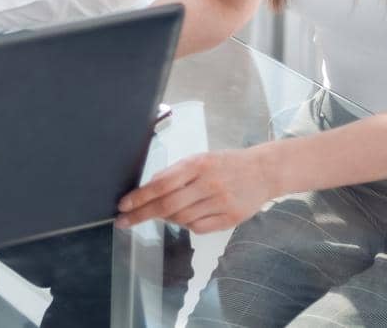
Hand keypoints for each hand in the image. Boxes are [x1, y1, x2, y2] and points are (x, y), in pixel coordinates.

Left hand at [116, 148, 277, 232]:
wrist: (263, 171)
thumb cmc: (225, 164)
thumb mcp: (198, 159)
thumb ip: (175, 173)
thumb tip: (148, 190)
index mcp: (197, 165)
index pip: (161, 184)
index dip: (139, 197)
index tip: (123, 206)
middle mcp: (208, 184)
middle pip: (168, 205)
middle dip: (142, 214)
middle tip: (124, 221)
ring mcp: (220, 203)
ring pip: (181, 218)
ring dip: (166, 218)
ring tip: (163, 213)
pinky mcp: (230, 218)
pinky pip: (198, 228)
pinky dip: (186, 225)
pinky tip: (186, 217)